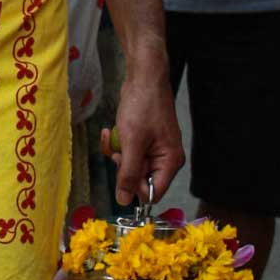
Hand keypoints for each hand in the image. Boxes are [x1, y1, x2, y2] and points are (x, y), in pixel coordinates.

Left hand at [103, 62, 183, 205]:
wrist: (143, 78)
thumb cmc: (143, 106)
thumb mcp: (132, 143)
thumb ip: (129, 174)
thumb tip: (124, 201)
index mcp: (170, 162)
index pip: (153, 192)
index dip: (135, 188)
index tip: (122, 174)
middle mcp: (164, 159)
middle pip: (139, 179)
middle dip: (123, 165)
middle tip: (118, 150)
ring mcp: (153, 149)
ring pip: (129, 165)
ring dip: (116, 153)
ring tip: (114, 135)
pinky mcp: (142, 141)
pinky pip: (126, 152)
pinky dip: (115, 143)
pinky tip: (110, 130)